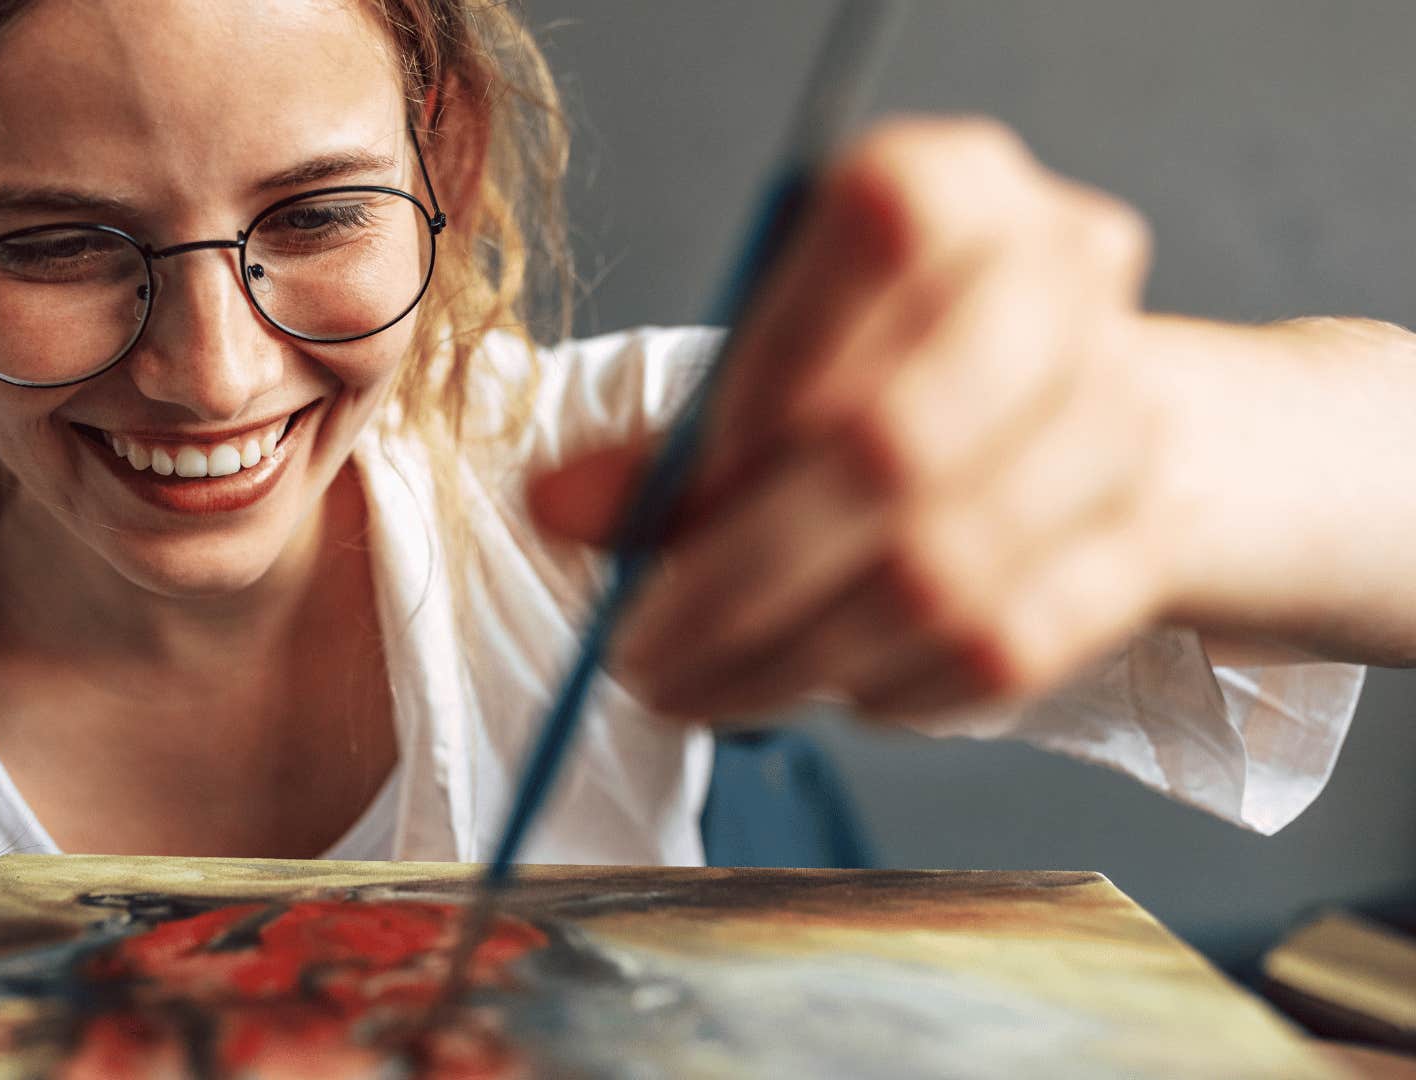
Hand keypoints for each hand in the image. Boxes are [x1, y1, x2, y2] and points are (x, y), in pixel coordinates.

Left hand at [532, 117, 1188, 721]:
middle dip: (740, 578)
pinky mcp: (1145, 540)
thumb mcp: (768, 362)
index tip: (662, 507)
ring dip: (797, 658)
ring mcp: (1121, 412)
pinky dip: (890, 688)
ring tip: (705, 686)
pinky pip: (1005, 647)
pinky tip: (825, 686)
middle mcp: (1058, 276)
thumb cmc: (884, 373)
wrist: (1081, 411)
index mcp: (953, 186)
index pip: (868, 245)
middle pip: (896, 442)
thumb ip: (668, 434)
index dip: (756, 388)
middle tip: (645, 654)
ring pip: (946, 570)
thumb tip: (557, 506)